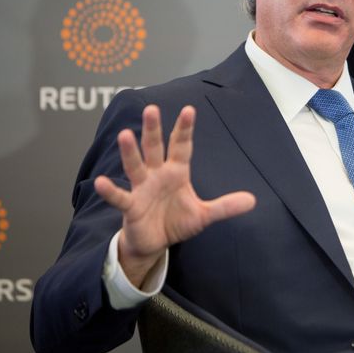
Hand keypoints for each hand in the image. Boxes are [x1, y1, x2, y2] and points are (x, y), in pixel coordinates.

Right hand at [94, 105, 255, 287]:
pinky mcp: (131, 207)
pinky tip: (100, 182)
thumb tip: (253, 200)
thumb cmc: (176, 222)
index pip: (182, 147)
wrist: (155, 243)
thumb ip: (225, 206)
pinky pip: (120, 197)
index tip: (189, 110)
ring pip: (135, 166)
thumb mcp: (204, 215)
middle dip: (153, 130)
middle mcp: (157, 175)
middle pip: (155, 148)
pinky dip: (110, 191)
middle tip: (152, 109)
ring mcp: (142, 189)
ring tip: (124, 134)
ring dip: (130, 151)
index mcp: (176, 172)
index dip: (184, 130)